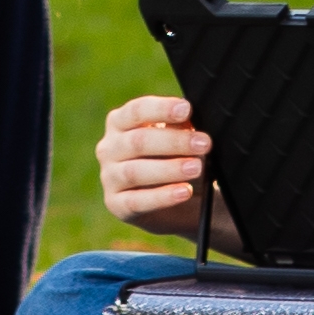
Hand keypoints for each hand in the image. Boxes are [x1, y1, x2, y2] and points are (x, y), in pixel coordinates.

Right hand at [93, 94, 214, 234]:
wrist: (173, 203)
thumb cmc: (172, 159)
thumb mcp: (177, 140)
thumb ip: (179, 128)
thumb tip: (188, 120)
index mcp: (120, 122)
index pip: (136, 111)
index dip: (162, 109)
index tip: (187, 110)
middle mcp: (109, 148)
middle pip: (138, 141)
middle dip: (174, 142)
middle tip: (204, 144)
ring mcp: (109, 177)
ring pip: (135, 172)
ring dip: (169, 169)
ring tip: (196, 168)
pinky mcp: (116, 204)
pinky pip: (137, 201)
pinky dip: (163, 196)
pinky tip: (184, 191)